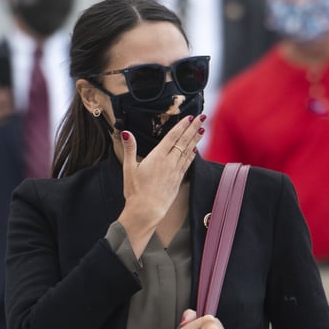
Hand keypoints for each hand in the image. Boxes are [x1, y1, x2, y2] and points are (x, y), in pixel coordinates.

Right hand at [117, 114, 206, 248]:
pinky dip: (192, 156)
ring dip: (195, 140)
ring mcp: (175, 172)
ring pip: (188, 152)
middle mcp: (169, 162)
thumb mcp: (129, 168)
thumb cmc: (135, 191)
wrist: (146, 211)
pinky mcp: (178, 181)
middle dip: (193, 128)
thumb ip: (129, 149)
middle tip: (202, 117)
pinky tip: (195, 151)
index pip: (172, 137)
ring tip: (202, 130)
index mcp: (157, 157)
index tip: (189, 117)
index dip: (181, 126)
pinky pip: (187, 164)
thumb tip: (126, 133)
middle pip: (183, 142)